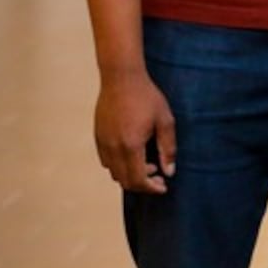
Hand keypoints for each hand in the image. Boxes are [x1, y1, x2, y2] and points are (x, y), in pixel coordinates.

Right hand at [94, 67, 175, 193]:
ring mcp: (103, 143)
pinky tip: (133, 154)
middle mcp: (113, 148)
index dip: (152, 188)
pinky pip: (106, 161)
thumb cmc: (147, 97)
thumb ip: (168, 148)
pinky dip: (119, 166)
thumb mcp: (165, 121)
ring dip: (130, 175)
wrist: (121, 79)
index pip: (138, 180)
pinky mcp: (98, 137)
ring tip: (148, 163)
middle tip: (158, 176)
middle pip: (125, 181)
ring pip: (114, 173)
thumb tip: (169, 172)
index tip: (163, 187)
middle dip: (143, 184)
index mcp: (131, 146)